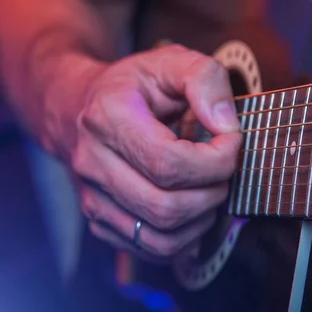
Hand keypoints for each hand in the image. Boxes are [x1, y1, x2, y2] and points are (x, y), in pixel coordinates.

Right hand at [65, 44, 241, 261]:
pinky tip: (193, 208)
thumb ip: (205, 80)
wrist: (80, 107)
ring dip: (201, 220)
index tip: (232, 142)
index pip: (170, 163)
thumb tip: (226, 127)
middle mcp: (93, 163)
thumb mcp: (171, 62)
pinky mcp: (99, 221)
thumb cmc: (135, 86)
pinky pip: (151, 249)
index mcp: (108, 118)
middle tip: (225, 170)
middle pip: (166, 207)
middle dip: (212, 193)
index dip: (215, 161)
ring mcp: (92, 198)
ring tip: (211, 189)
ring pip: (160, 238)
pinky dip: (184, 238)